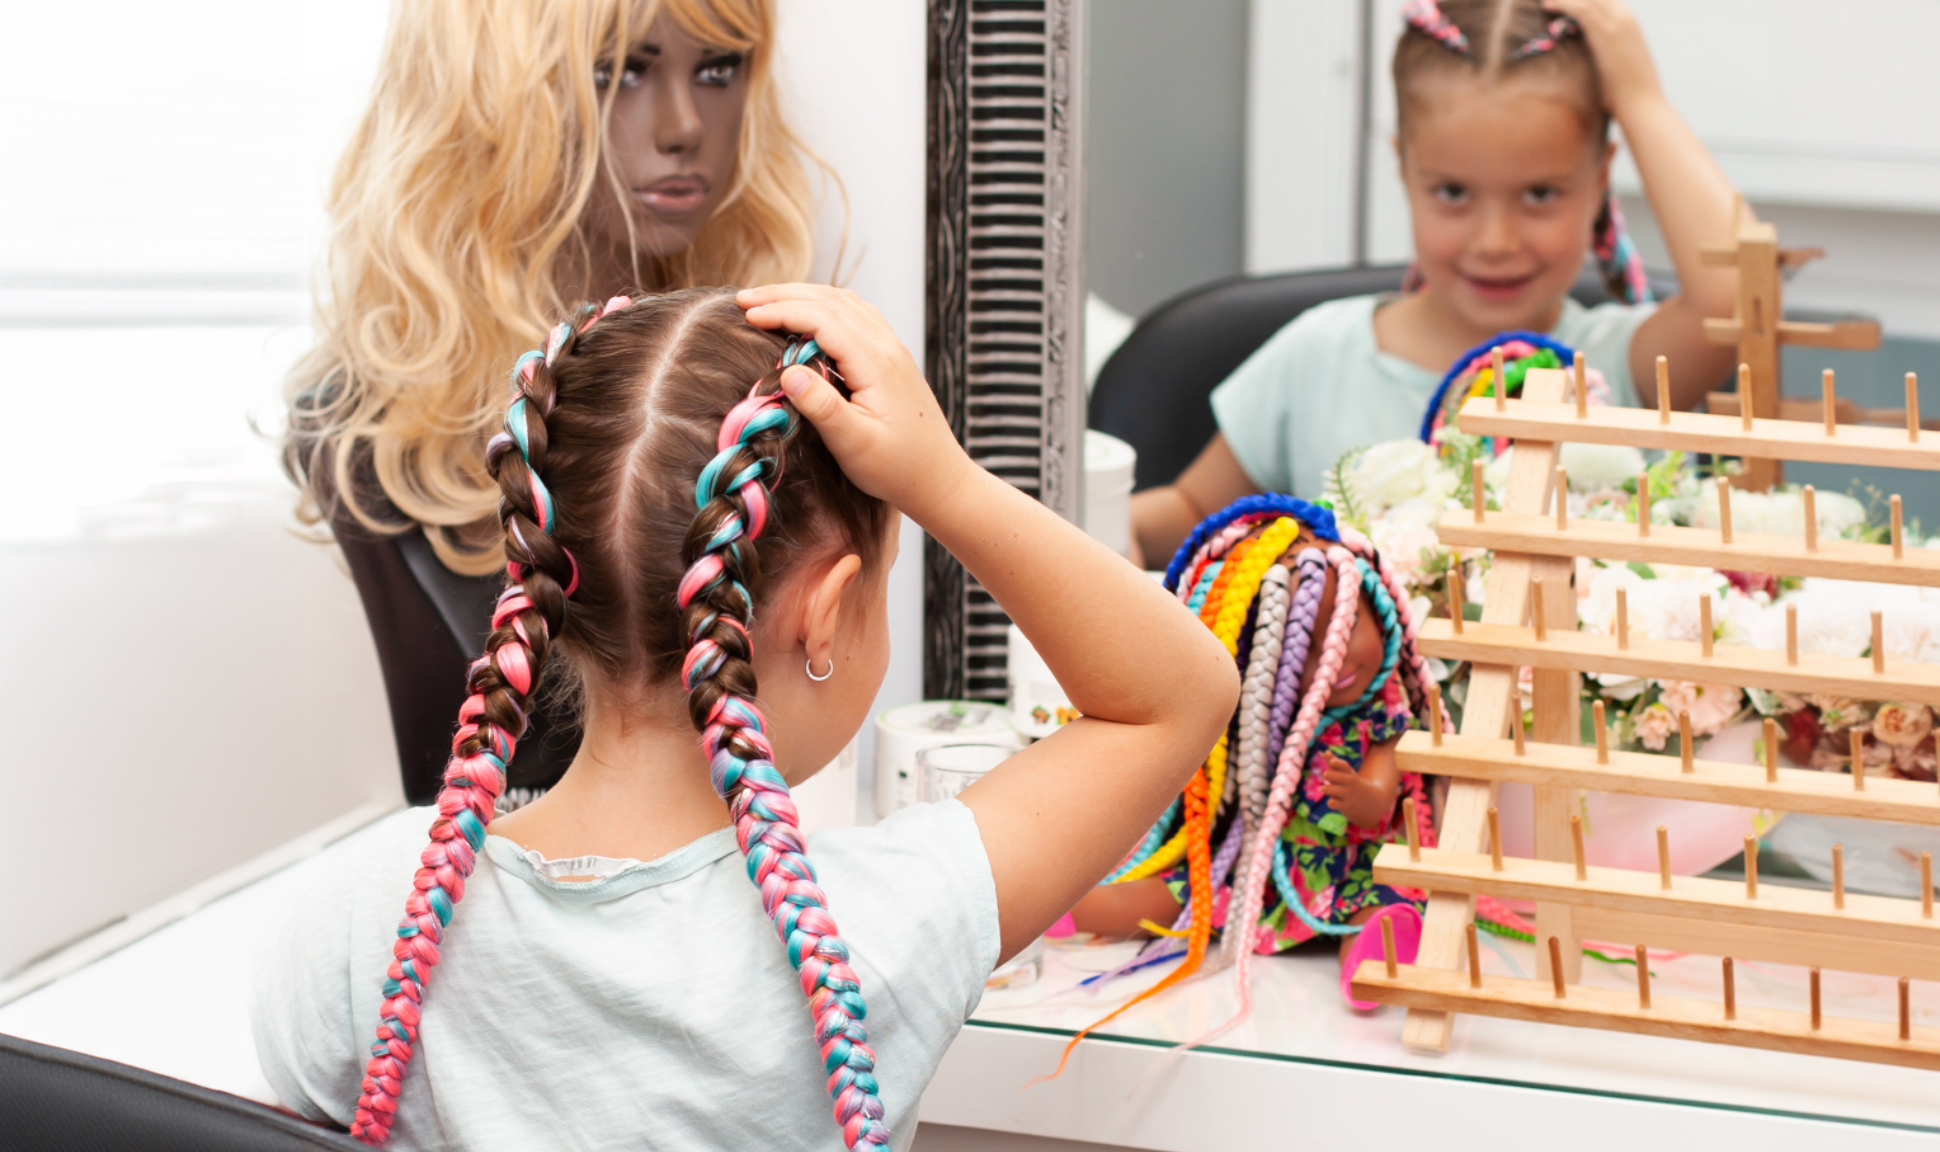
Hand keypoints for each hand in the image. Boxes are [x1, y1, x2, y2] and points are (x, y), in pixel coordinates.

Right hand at [738, 284, 975, 518]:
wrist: (940, 478)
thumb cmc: (897, 467)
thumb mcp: (854, 444)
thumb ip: (822, 407)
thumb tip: (787, 372)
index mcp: (876, 362)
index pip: (823, 318)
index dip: (782, 311)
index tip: (747, 315)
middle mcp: (887, 346)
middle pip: (832, 300)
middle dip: (785, 295)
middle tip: (743, 299)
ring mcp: (892, 349)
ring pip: (846, 303)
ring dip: (804, 296)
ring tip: (767, 300)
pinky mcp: (892, 358)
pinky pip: (857, 316)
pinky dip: (825, 306)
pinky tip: (808, 315)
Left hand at [1319, 753, 1399, 831]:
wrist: (1366, 799)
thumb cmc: (1348, 782)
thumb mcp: (1344, 772)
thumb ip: (1333, 762)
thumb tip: (1326, 752)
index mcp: (1349, 773)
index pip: (1344, 765)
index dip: (1337, 762)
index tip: (1331, 762)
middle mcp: (1350, 783)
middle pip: (1340, 777)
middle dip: (1330, 775)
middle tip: (1325, 774)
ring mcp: (1348, 794)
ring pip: (1336, 791)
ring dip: (1327, 789)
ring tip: (1321, 788)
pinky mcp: (1345, 805)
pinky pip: (1336, 804)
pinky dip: (1331, 803)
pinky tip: (1330, 801)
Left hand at [1541, 0, 1662, 119]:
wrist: (1642, 105)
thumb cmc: (1627, 93)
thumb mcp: (1615, 65)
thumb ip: (1603, 53)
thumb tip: (1588, 58)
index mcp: (1628, 24)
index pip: (1603, 0)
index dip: (1582, 0)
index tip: (1561, 2)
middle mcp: (1625, 18)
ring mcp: (1618, 24)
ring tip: (1545, 0)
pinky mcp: (1607, 33)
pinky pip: (1582, 9)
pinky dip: (1563, 4)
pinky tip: (1547, 5)